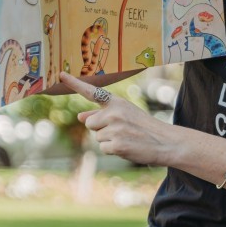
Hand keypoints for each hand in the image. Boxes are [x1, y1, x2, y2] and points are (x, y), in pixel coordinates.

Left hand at [60, 72, 174, 165]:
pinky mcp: (117, 144)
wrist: (165, 142)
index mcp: (116, 102)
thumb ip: (101, 114)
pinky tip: (127, 147)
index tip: (60, 75)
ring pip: (97, 137)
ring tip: (127, 138)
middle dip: (101, 129)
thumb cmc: (144, 127)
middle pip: (90, 123)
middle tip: (122, 131)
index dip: (74, 83)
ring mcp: (115, 128)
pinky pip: (103, 148)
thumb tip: (80, 117)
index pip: (92, 92)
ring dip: (109, 140)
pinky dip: (113, 151)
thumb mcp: (125, 114)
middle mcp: (114, 113)